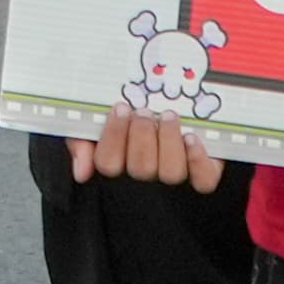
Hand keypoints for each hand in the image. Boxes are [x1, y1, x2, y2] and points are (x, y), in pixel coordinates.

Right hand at [68, 108, 222, 191]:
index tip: (120, 108)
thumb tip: (81, 172)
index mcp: (116, 163)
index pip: (109, 165)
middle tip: (144, 111)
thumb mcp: (92, 122)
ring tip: (168, 116)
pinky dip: (198, 160)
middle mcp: (143, 175)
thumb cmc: (123, 117)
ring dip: (169, 141)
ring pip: (171, 172)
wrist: (162, 102)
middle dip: (142, 135)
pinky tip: (191, 137)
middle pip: (141, 169)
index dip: (115, 137)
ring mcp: (173, 175)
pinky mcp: (202, 173)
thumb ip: (80, 142)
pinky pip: (203, 181)